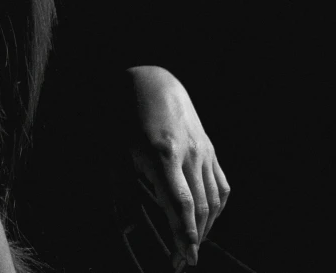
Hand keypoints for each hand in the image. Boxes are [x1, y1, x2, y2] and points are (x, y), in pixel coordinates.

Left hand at [124, 66, 229, 267]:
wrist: (150, 81)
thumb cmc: (124, 117)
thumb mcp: (115, 153)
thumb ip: (123, 191)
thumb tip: (126, 228)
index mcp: (162, 154)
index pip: (180, 205)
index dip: (184, 235)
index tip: (184, 259)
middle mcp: (188, 153)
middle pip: (200, 206)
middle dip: (193, 238)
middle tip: (181, 261)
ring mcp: (203, 150)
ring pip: (213, 198)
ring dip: (206, 226)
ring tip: (192, 245)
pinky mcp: (209, 147)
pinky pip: (220, 184)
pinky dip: (217, 206)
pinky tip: (207, 219)